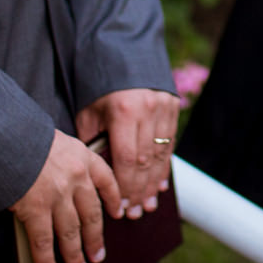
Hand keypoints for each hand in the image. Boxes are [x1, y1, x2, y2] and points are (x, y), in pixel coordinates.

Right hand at [11, 129, 122, 262]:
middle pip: (91, 214)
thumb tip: (61, 177)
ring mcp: (58, 196)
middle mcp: (76, 178)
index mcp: (82, 156)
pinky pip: (44, 243)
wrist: (4, 136)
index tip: (117, 212)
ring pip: (72, 233)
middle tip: (98, 256)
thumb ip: (63, 158)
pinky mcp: (37, 210)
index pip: (106, 180)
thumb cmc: (22, 135)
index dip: (113, 198)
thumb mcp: (54, 139)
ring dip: (76, 256)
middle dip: (95, 238)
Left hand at [77, 88, 181, 217]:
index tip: (118, 208)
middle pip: (146, 161)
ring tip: (147, 205)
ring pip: (161, 155)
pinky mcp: (174, 106)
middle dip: (139, 191)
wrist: (122, 49)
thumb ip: (94, 142)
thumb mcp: (89, 111)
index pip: (126, 159)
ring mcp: (164, 107)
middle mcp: (148, 109)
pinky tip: (159, 185)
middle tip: (133, 213)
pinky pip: (170, 143)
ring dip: (154, 184)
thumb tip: (99, 175)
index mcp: (124, 111)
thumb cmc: (98, 84)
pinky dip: (164, 167)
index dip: (124, 187)